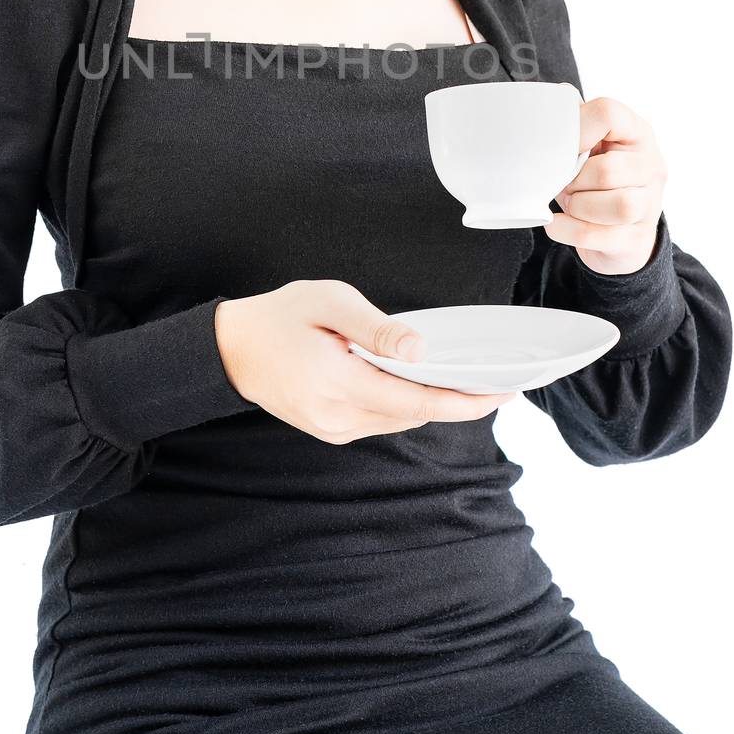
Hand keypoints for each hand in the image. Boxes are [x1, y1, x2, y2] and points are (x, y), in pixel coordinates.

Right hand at [214, 280, 516, 443]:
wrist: (231, 350)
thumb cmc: (280, 317)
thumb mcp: (328, 302)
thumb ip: (375, 327)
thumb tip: (419, 351)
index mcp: (338, 383)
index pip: (417, 402)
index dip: (464, 402)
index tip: (502, 394)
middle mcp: (338, 418)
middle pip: (414, 416)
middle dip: (457, 401)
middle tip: (497, 382)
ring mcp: (333, 429)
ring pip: (399, 420)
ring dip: (432, 403)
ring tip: (467, 381)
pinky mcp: (331, 430)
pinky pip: (381, 420)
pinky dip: (405, 404)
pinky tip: (418, 384)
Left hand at [545, 95, 666, 275]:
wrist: (614, 230)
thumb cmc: (594, 179)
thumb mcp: (588, 146)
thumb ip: (573, 128)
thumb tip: (547, 116)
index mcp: (637, 132)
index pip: (608, 114)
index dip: (575, 130)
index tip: (561, 147)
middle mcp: (651, 166)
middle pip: (608, 170)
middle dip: (575, 181)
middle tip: (564, 183)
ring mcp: (650, 205)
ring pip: (620, 205)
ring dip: (579, 206)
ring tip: (570, 203)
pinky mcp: (638, 238)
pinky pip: (599, 235)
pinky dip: (568, 230)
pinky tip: (557, 223)